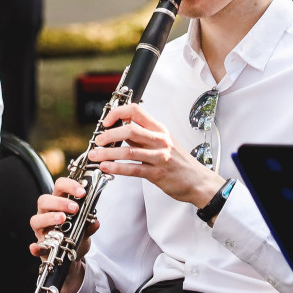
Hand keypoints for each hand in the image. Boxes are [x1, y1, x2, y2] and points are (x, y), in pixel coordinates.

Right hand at [29, 175, 96, 292]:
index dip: (69, 186)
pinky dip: (36, 247)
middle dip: (60, 202)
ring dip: (49, 218)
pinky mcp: (40, 245)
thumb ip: (89, 224)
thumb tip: (95, 222)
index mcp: (58, 203)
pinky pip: (35, 246)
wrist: (70, 255)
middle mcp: (46, 212)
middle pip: (44, 200)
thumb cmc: (75, 235)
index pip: (59, 186)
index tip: (82, 192)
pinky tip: (38, 247)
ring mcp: (41, 228)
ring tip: (63, 220)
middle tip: (75, 208)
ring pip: (36, 219)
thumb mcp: (85, 228)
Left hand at [87, 103, 224, 208]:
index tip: (106, 122)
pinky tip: (106, 168)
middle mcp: (159, 140)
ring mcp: (159, 157)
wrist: (198, 181)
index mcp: (159, 129)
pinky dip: (117, 168)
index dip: (117, 113)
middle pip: (129, 130)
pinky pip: (133, 169)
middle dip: (109, 135)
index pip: (136, 111)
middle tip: (98, 141)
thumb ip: (143, 136)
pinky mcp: (157, 174)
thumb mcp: (164, 142)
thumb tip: (120, 130)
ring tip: (95, 156)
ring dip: (108, 153)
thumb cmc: (180, 162)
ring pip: (128, 151)